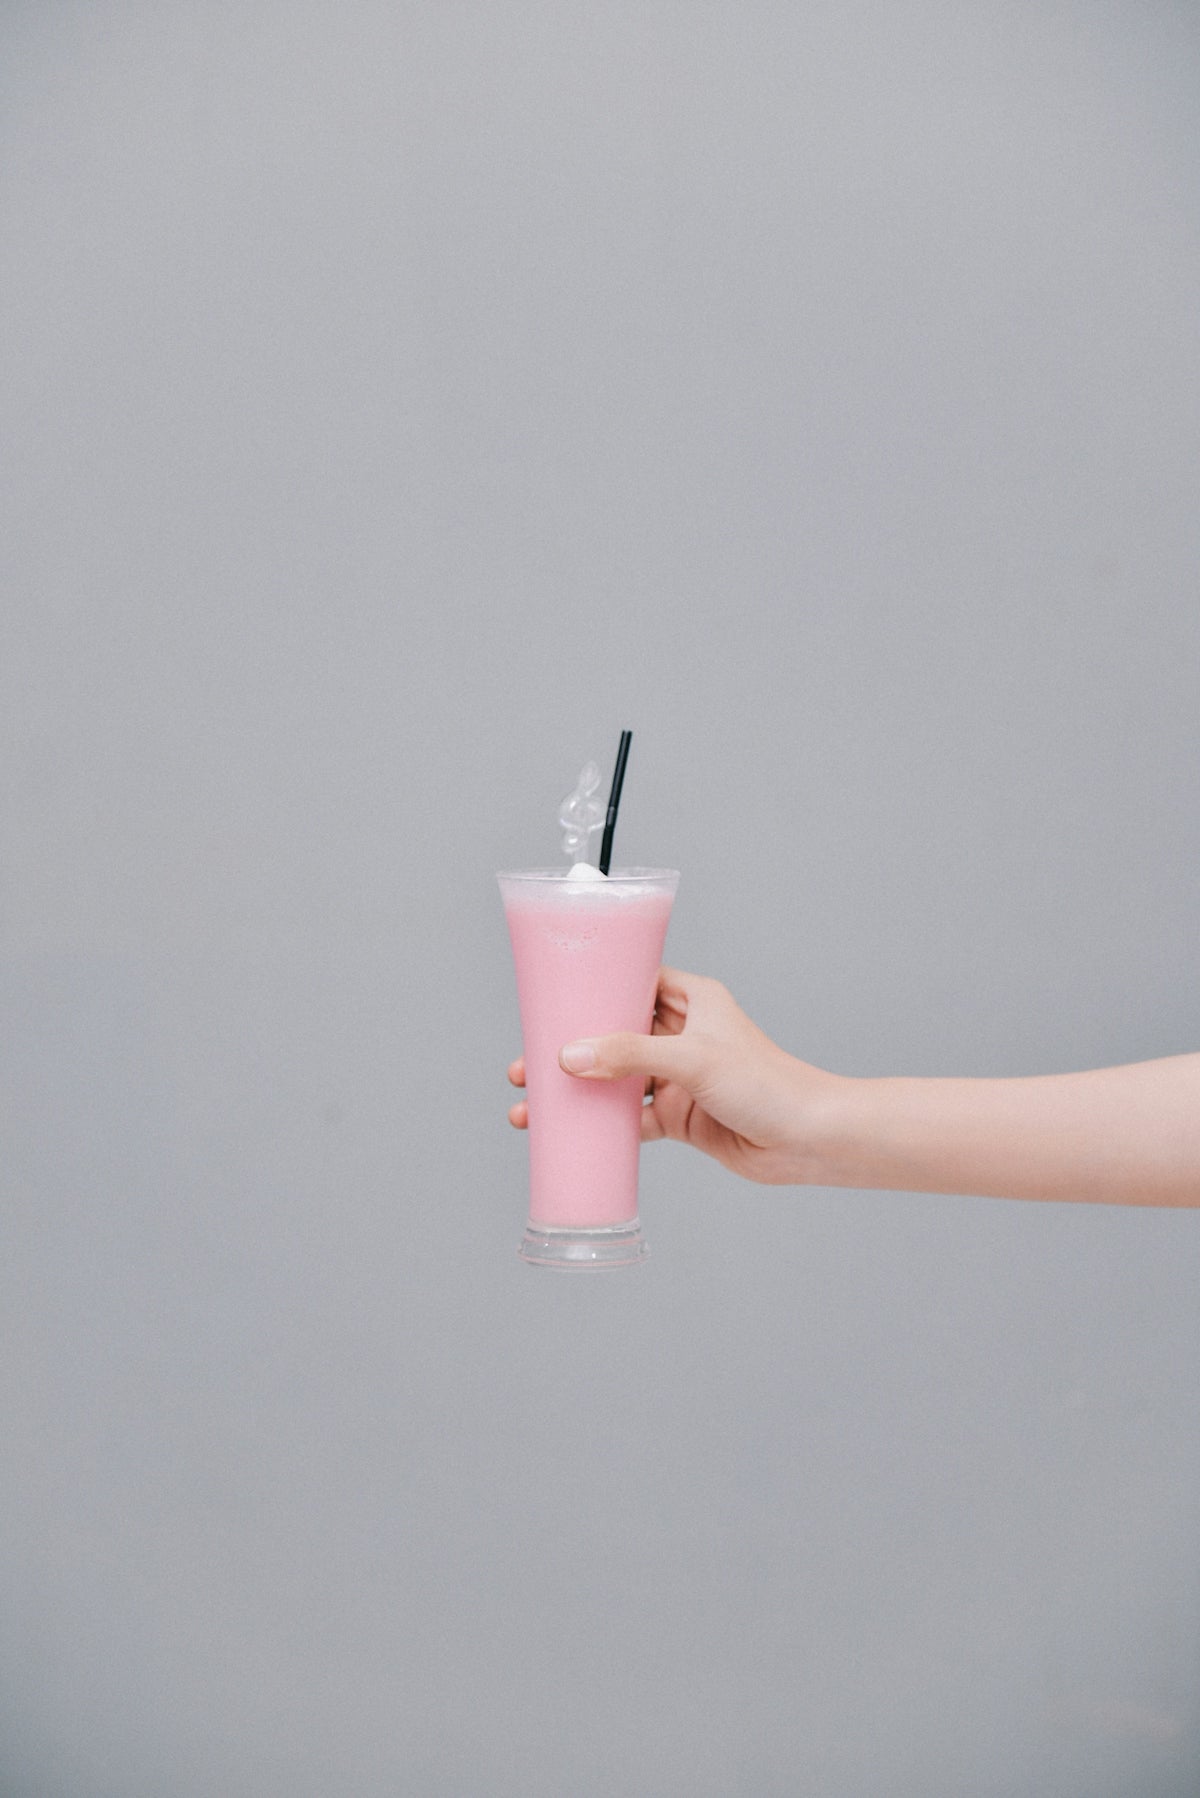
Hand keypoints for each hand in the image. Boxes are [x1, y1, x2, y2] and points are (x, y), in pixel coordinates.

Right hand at [507, 966, 839, 1185]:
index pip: (633, 980)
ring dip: (577, 1091)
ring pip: (615, 1079)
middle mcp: (683, 1034)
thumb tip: (570, 1057)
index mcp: (694, 1000)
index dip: (592, 988)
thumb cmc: (768, 1084)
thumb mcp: (694, 1059)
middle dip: (569, 1049)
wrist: (808, 1140)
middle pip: (613, 1034)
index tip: (549, 998)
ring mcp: (679, 1077)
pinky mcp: (679, 1116)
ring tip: (532, 1106)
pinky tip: (569, 1133)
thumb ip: (630, 1055)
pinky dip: (600, 1125)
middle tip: (526, 1065)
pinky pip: (629, 1117)